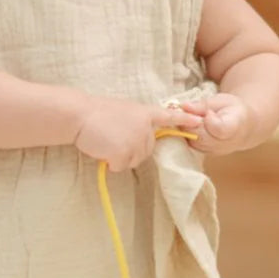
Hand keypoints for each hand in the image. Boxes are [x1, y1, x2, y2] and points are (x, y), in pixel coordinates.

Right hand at [74, 97, 201, 171]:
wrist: (80, 115)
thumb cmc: (95, 113)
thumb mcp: (123, 111)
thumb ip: (136, 122)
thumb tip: (137, 137)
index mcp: (144, 113)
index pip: (167, 117)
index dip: (183, 121)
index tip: (199, 123)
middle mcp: (145, 128)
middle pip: (146, 150)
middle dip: (130, 149)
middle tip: (112, 137)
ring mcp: (136, 141)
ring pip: (134, 160)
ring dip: (119, 156)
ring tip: (106, 141)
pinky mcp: (125, 153)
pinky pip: (120, 167)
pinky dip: (110, 162)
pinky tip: (102, 149)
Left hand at [180, 93, 252, 154]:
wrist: (242, 127)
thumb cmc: (232, 110)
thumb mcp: (221, 100)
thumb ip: (203, 104)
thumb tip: (184, 106)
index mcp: (233, 126)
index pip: (218, 129)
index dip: (208, 120)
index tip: (209, 112)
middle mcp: (224, 143)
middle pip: (200, 136)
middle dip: (192, 122)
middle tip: (194, 112)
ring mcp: (215, 151)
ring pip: (193, 141)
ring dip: (189, 128)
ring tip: (196, 118)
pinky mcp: (207, 153)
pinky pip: (192, 144)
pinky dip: (189, 134)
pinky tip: (195, 126)